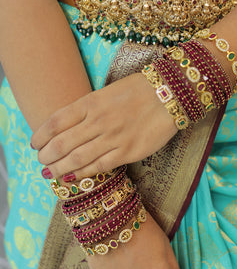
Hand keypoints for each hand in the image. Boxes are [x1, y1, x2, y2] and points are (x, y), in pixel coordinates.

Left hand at [31, 73, 176, 179]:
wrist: (169, 94)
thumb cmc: (138, 90)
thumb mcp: (107, 92)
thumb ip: (87, 108)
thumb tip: (67, 126)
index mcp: (91, 102)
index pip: (55, 122)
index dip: (40, 136)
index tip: (35, 143)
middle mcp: (98, 121)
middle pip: (61, 143)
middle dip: (47, 155)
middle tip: (42, 160)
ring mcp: (113, 138)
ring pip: (76, 158)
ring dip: (58, 168)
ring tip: (50, 172)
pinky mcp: (127, 152)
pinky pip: (98, 167)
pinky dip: (82, 174)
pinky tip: (71, 177)